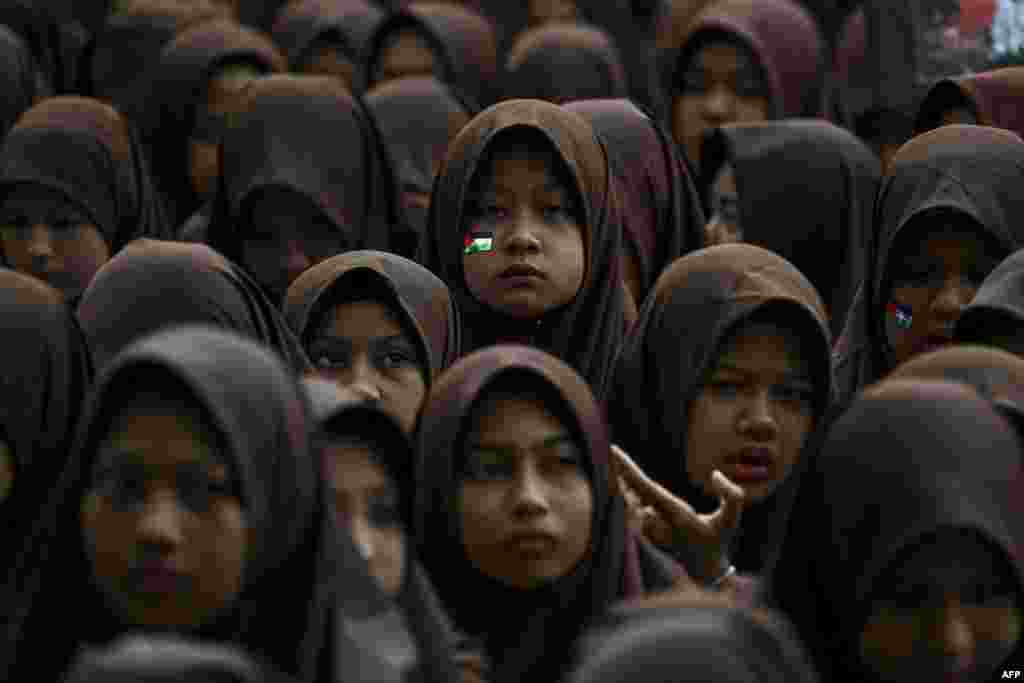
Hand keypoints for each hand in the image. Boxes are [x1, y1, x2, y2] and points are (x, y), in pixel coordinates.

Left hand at [610, 444, 744, 582]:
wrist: (704, 568)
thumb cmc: (719, 539)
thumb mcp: (733, 519)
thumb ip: (732, 495)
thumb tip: (715, 474)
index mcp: (676, 514)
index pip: (647, 488)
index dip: (630, 471)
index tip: (616, 454)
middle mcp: (658, 521)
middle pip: (635, 491)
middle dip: (624, 470)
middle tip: (613, 450)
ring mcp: (650, 529)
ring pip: (632, 500)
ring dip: (626, 482)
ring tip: (619, 462)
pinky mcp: (646, 532)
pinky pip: (635, 508)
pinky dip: (630, 493)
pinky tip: (625, 480)